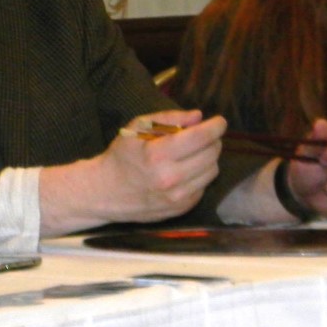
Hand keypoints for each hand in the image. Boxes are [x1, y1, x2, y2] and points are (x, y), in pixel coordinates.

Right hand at [39, 109, 225, 235]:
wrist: (106, 192)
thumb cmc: (122, 155)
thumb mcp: (137, 127)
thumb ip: (169, 118)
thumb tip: (199, 117)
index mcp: (157, 155)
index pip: (200, 138)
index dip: (215, 127)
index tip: (220, 121)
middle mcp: (169, 179)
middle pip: (211, 154)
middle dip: (212, 140)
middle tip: (204, 135)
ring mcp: (176, 198)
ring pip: (212, 171)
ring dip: (208, 158)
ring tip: (193, 153)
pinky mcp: (180, 210)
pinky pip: (203, 187)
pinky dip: (199, 176)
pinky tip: (185, 170)